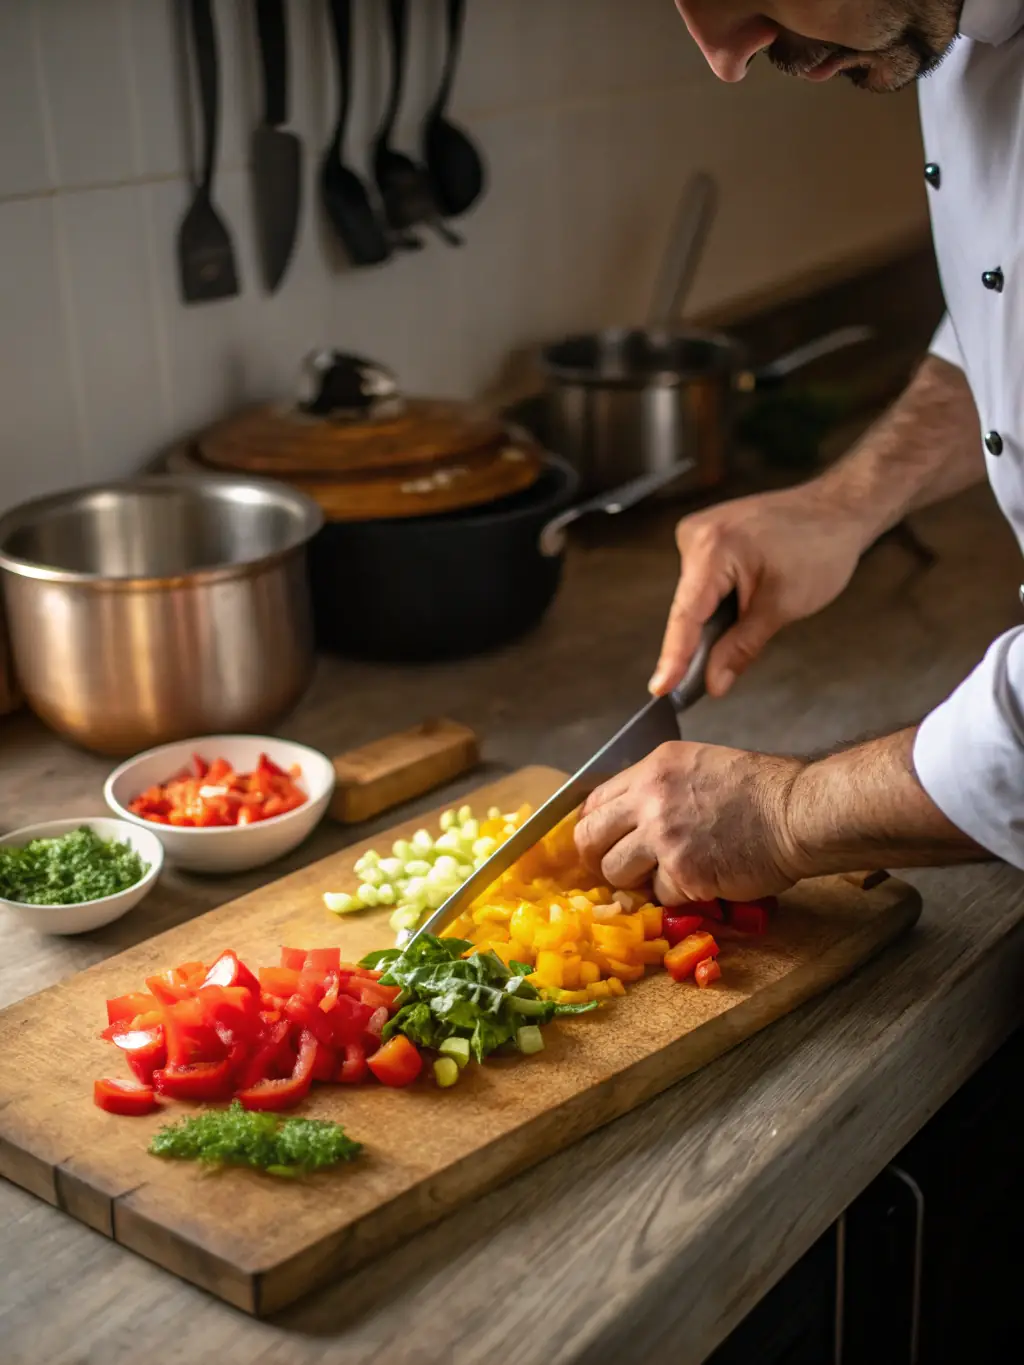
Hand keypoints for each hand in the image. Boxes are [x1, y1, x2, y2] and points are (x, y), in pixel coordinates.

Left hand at [574, 741, 806, 903]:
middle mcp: (649, 799)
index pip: (593, 801)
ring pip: (616, 872)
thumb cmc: (761, 789)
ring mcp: (663, 837)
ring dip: (636, 881)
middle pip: (589, 838)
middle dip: (596, 859)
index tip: (599, 843)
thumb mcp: (699, 766)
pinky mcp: (682, 872)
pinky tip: (703, 880)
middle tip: (615, 870)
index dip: (592, 827)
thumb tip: (629, 816)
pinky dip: (678, 896)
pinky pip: (660, 895)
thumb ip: (659, 787)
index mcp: (653, 768)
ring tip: (666, 876)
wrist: (796, 811)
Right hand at [649, 484, 864, 697]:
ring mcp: (699, 534)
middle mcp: (697, 535)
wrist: (836, 510)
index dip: (673, 657)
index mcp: (713, 547)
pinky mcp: (707, 539)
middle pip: (687, 607)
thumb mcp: (782, 606)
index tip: (661, 689)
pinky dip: (718, 606)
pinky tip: (741, 611)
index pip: (686, 614)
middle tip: (705, 682)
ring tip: (745, 628)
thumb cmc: (820, 546)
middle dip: (696, 645)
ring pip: (695, 599)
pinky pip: (704, 585)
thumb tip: (713, 681)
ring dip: (711, 623)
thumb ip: (741, 647)